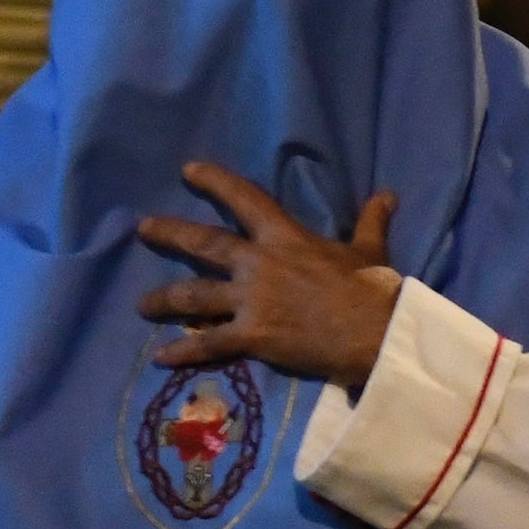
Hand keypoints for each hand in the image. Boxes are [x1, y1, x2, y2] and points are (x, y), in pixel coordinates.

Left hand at [136, 163, 402, 388]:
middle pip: (202, 244)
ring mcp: (250, 301)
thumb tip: (388, 195)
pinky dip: (183, 350)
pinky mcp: (251, 336)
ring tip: (141, 305)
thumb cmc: (372, 290)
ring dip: (163, 299)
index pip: (243, 199)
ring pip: (193, 296)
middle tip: (143, 229)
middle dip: (169, 234)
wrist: (374, 334)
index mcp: (284, 237)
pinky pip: (209, 343)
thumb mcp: (371, 250)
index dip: (214, 182)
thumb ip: (370, 221)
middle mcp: (257, 264)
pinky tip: (159, 357)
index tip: (189, 171)